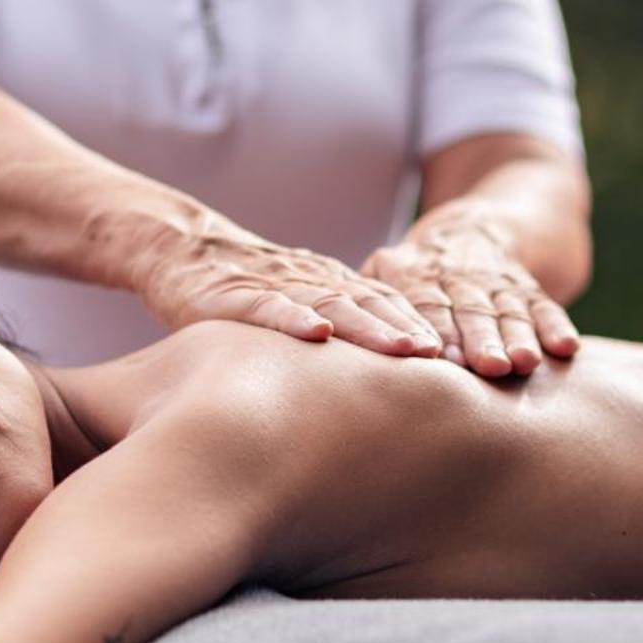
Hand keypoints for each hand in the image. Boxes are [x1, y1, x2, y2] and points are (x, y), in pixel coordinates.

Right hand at [131, 211, 443, 357]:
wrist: (180, 250)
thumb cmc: (241, 290)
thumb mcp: (295, 310)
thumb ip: (333, 335)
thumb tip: (373, 392)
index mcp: (331, 286)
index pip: (387, 307)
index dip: (424, 329)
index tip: (462, 358)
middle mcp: (314, 281)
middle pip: (373, 305)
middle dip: (414, 331)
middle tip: (453, 358)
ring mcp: (278, 286)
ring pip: (333, 304)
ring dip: (372, 327)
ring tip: (406, 349)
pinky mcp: (236, 294)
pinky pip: (269, 306)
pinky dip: (295, 318)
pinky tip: (318, 331)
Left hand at [360, 200, 580, 376]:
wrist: (476, 225)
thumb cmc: (413, 268)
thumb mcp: (384, 269)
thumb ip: (366, 297)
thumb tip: (339, 330)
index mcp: (418, 273)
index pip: (428, 303)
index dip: (438, 328)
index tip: (443, 357)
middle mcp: (458, 275)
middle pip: (471, 308)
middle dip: (481, 337)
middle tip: (491, 366)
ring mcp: (496, 280)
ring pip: (509, 308)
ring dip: (520, 335)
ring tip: (526, 362)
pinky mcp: (527, 287)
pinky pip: (543, 304)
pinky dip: (555, 325)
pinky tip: (566, 348)